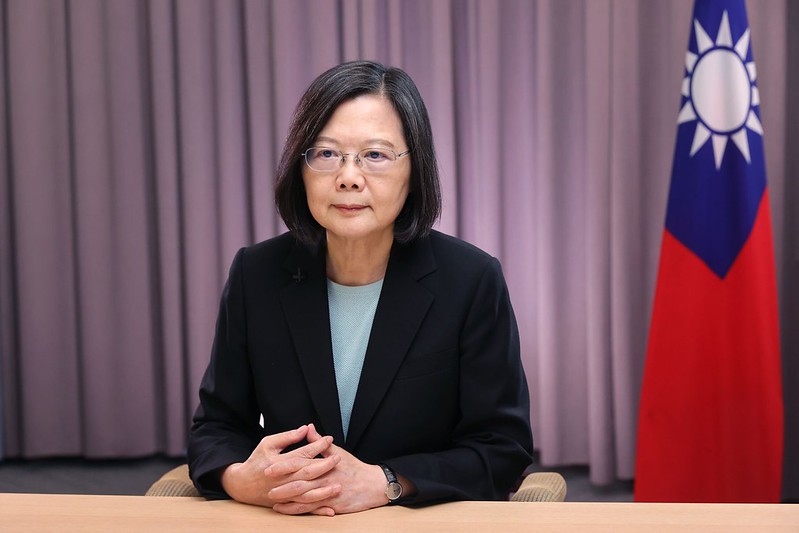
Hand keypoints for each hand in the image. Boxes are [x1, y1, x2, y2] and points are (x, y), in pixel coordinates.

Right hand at [220, 425, 341, 511]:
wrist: (241, 485)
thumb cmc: (256, 461)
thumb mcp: (268, 444)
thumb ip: (288, 437)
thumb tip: (306, 428)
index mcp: (279, 462)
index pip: (302, 453)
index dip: (317, 445)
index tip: (330, 439)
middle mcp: (283, 479)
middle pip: (307, 473)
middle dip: (325, 466)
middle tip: (339, 459)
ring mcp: (284, 494)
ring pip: (307, 494)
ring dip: (324, 491)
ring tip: (338, 486)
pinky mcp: (286, 504)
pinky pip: (304, 509)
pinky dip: (317, 510)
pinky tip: (330, 510)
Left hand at [269, 425, 388, 515]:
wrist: (373, 485)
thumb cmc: (355, 467)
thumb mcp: (339, 452)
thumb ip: (320, 442)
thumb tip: (309, 427)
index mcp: (324, 465)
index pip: (300, 464)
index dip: (284, 466)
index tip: (269, 467)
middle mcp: (324, 479)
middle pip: (298, 482)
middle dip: (280, 484)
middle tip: (265, 484)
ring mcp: (327, 494)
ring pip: (302, 498)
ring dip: (285, 499)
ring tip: (271, 498)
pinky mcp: (330, 505)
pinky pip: (310, 509)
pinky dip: (296, 510)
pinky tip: (284, 509)